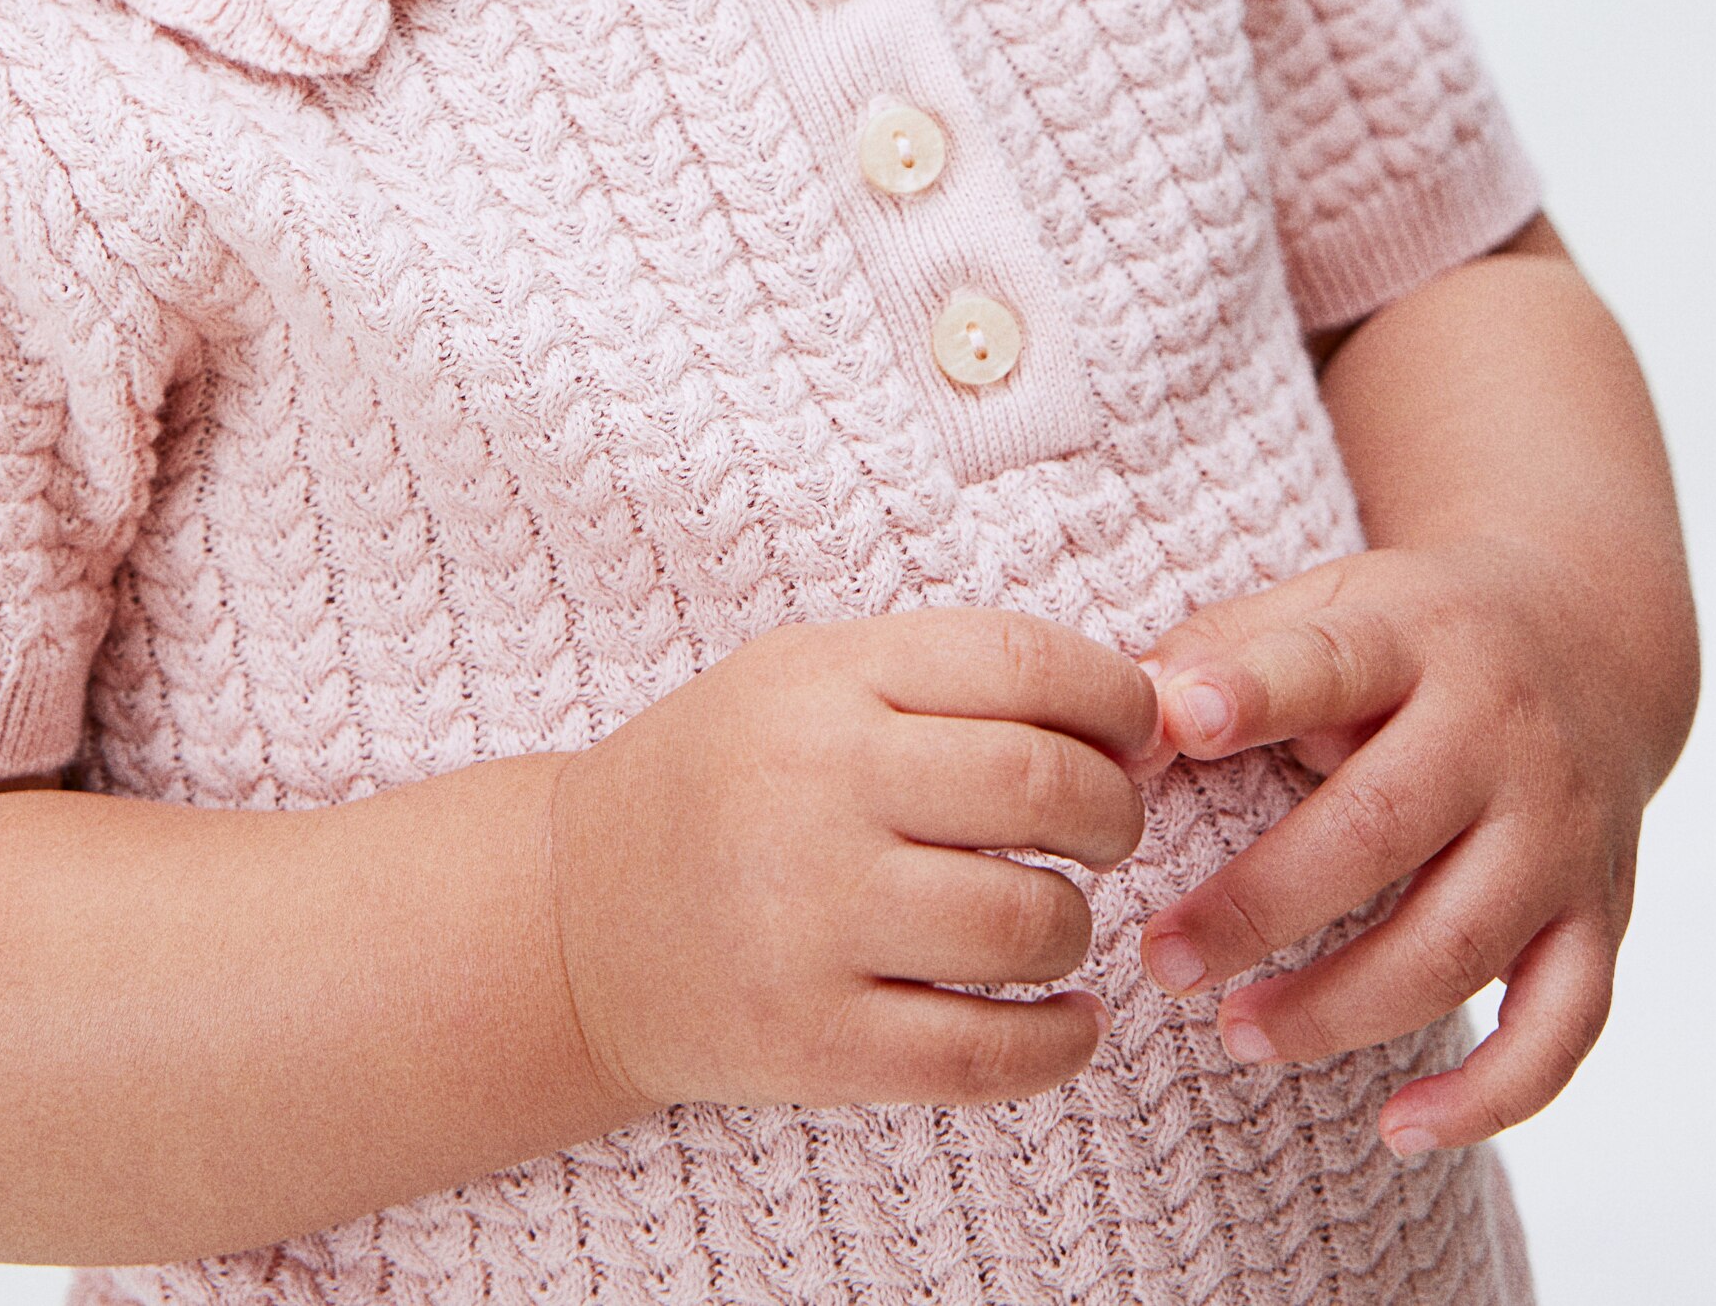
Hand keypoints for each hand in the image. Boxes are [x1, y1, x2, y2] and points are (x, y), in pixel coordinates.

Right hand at [546, 610, 1157, 1116]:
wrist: (575, 921)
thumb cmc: (725, 784)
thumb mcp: (810, 680)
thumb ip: (951, 677)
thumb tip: (1139, 710)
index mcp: (826, 682)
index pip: (1023, 661)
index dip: (1115, 698)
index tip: (1137, 734)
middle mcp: (817, 789)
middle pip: (1042, 785)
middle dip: (1115, 812)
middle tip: (1109, 831)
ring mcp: (809, 921)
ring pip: (1027, 923)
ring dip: (1073, 927)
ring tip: (1049, 921)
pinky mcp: (811, 1043)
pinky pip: (982, 1054)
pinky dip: (1057, 1043)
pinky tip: (1063, 1020)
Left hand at [1136, 539, 1663, 1154]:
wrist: (1593, 637)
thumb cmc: (1412, 638)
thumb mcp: (1327, 601)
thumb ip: (1222, 650)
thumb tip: (1120, 724)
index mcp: (1415, 636)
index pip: (1332, 661)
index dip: (1255, 692)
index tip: (1177, 725)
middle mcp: (1500, 733)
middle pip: (1384, 827)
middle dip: (1263, 905)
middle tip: (1163, 959)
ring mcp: (1560, 833)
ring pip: (1458, 944)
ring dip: (1341, 1008)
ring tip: (1238, 1034)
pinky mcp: (1603, 916)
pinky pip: (1563, 1026)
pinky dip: (1491, 1095)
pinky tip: (1402, 1129)